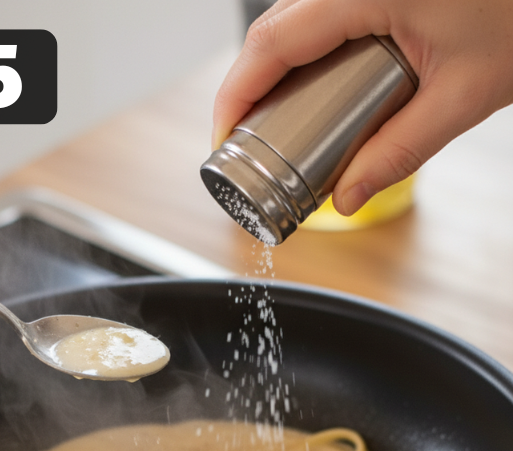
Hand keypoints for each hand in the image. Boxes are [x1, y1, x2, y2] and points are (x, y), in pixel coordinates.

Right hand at [213, 0, 512, 214]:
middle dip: (246, 90)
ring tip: (271, 126)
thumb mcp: (463, 97)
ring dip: (273, 72)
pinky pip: (319, 13)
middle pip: (272, 29)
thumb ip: (400, 152)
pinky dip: (303, 53)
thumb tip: (346, 198)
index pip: (272, 43)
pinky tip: (310, 90)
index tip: (221, 141)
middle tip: (242, 146)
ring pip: (292, 18)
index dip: (234, 96)